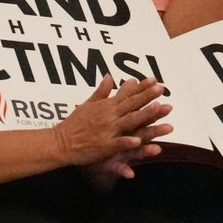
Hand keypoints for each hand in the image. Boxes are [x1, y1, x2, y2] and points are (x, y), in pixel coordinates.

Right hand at [51, 77, 172, 167]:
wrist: (60, 142)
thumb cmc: (73, 124)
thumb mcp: (87, 104)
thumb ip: (101, 92)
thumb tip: (109, 76)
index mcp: (106, 106)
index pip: (127, 95)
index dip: (142, 88)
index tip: (154, 80)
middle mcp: (108, 116)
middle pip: (131, 104)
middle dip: (147, 96)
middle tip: (161, 88)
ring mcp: (107, 130)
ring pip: (129, 121)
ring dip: (144, 114)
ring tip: (157, 108)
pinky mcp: (104, 145)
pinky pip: (118, 143)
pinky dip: (127, 141)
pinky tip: (138, 141)